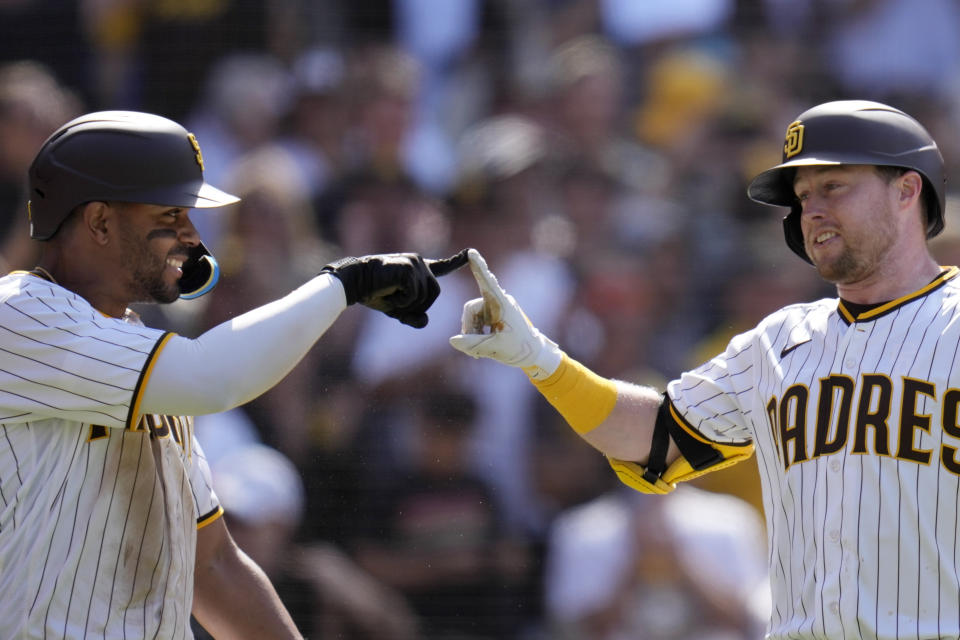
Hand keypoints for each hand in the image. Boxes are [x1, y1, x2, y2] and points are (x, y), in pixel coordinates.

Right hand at [322, 250, 467, 327]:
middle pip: (434, 293)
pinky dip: (401, 301)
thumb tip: (426, 321)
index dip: (456, 262)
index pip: (442, 266)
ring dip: (407, 304)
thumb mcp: (398, 310)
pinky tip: (388, 292)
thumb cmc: (375, 294)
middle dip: (418, 306)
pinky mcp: (409, 268)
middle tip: (397, 305)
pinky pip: (414, 294)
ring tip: (389, 295)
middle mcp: (420, 263)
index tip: (470, 253)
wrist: (356, 282)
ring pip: (425, 296)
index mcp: (418, 269)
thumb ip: (414, 317)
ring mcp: (415, 263)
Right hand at [449, 249, 561, 378]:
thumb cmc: (519, 348)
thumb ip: (472, 344)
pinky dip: (476, 336)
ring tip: (479, 353)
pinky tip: (480, 350)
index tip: (471, 252)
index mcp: (502, 303)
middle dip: (469, 330)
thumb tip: (453, 340)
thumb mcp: (494, 347)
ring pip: (472, 318)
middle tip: (474, 352)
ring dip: (472, 335)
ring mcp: (494, 308)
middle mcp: (497, 302)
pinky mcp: (492, 315)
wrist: (533, 354)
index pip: (488, 282)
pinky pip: (476, 322)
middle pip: (471, 310)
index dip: (478, 267)